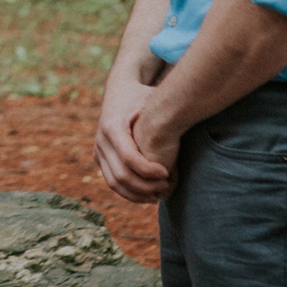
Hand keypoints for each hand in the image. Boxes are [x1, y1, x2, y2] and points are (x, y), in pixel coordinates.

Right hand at [95, 69, 174, 203]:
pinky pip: (112, 182)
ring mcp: (98, 150)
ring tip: (159, 195)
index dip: (149, 170)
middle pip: (121, 175)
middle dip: (145, 186)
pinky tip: (148, 194)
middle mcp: (101, 140)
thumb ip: (165, 112)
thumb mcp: (152, 100)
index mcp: (113, 127)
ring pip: (114, 183)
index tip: (167, 173)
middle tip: (166, 186)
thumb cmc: (142, 96)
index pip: (129, 158)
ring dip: (137, 194)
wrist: (119, 91)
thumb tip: (188, 119)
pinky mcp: (99, 158)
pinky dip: (129, 193)